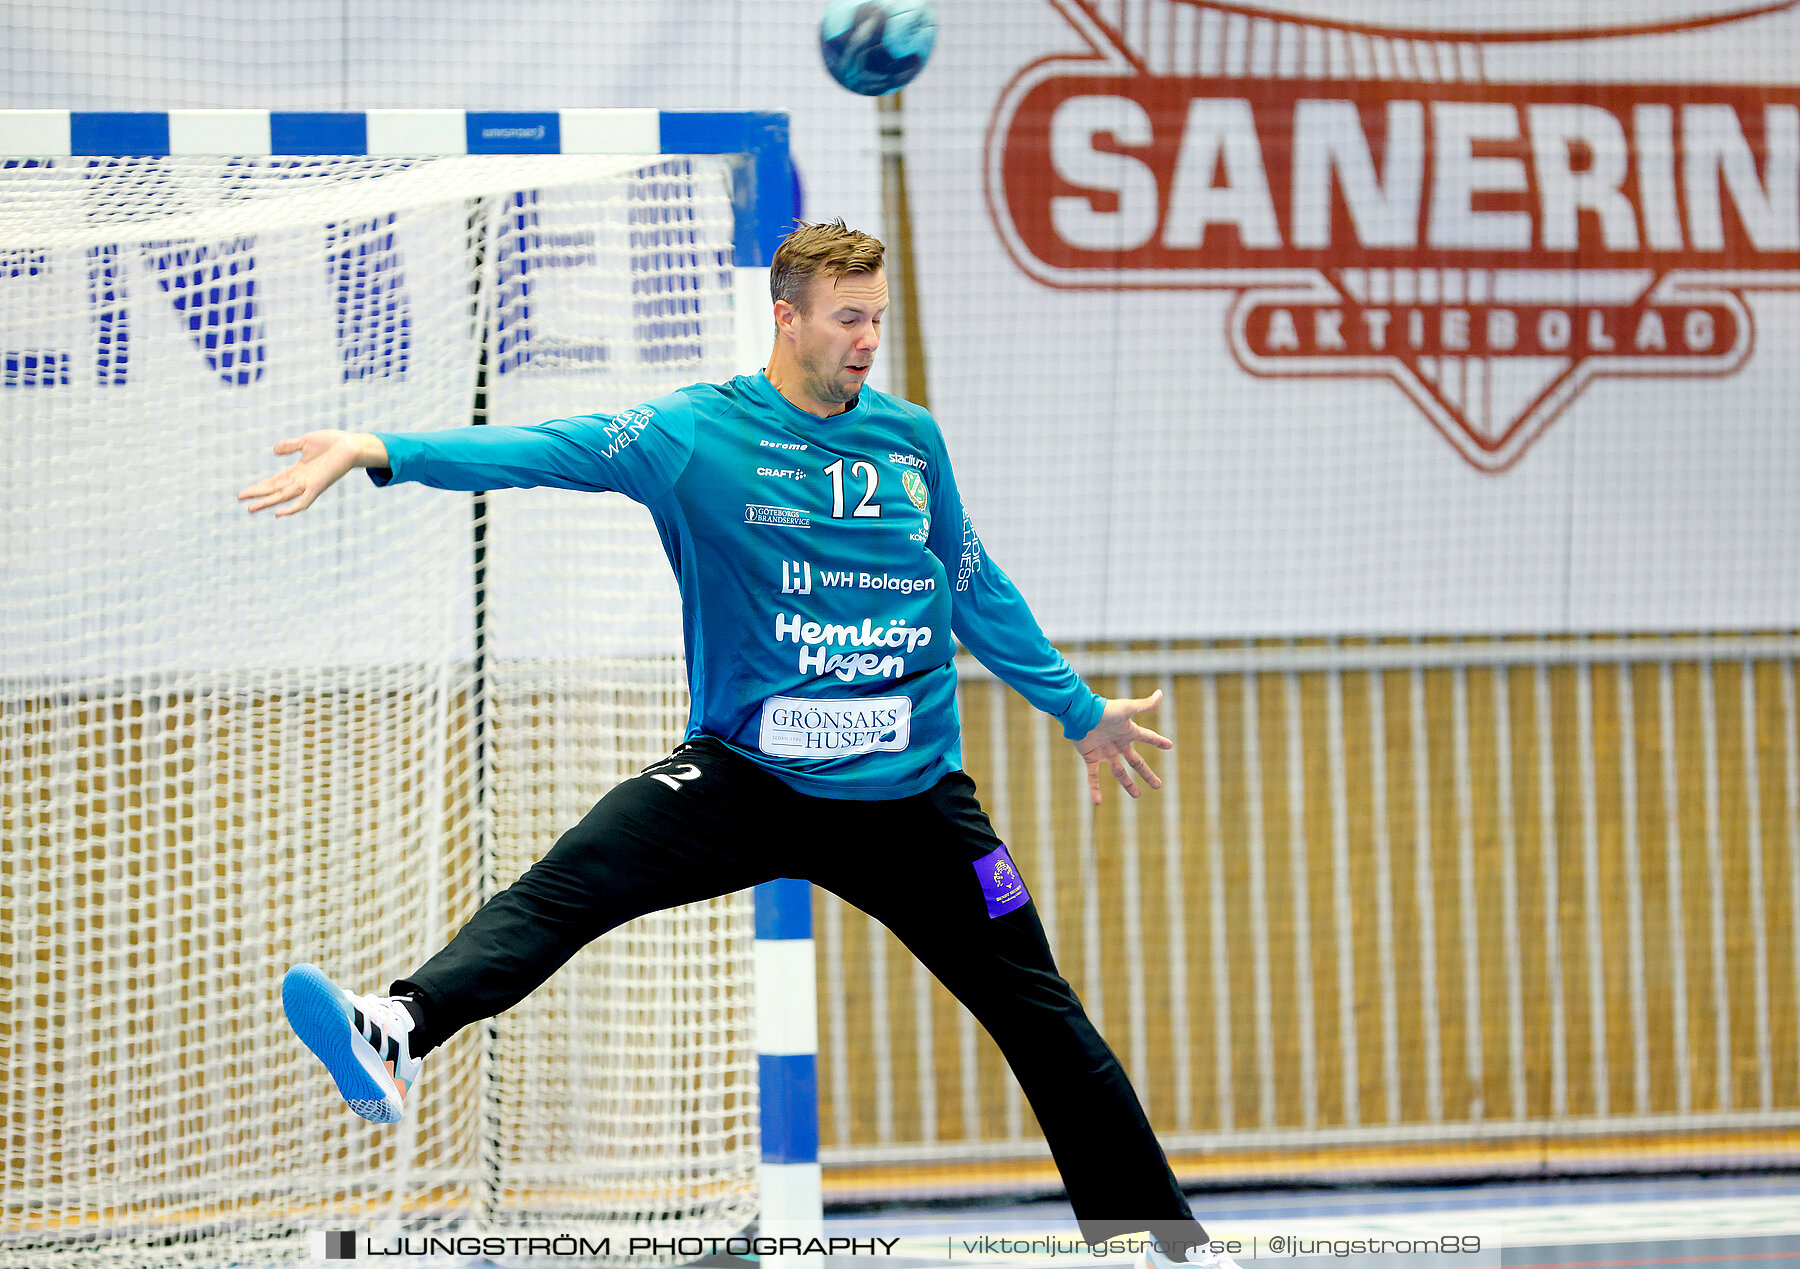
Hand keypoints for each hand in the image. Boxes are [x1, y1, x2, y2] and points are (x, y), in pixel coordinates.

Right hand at [237, 431, 383, 515]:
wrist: (351, 445)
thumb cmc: (332, 443)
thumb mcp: (305, 442)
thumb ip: (289, 446)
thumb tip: (274, 451)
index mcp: (298, 471)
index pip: (274, 481)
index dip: (259, 487)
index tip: (244, 493)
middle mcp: (302, 481)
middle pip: (275, 491)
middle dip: (258, 496)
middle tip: (241, 500)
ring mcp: (309, 485)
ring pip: (284, 497)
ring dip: (267, 503)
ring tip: (251, 509)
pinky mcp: (318, 487)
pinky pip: (304, 501)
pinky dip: (292, 509)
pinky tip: (279, 514)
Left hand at [1073, 689, 1173, 805]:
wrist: (1080, 714)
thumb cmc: (1104, 710)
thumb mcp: (1127, 708)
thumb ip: (1144, 704)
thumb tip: (1161, 694)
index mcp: (1127, 732)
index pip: (1147, 737)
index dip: (1158, 741)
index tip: (1169, 746)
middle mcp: (1117, 743)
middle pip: (1136, 762)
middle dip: (1147, 773)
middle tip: (1158, 785)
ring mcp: (1104, 752)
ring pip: (1118, 771)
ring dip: (1127, 783)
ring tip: (1136, 795)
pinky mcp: (1090, 757)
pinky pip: (1093, 776)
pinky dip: (1094, 789)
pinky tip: (1097, 802)